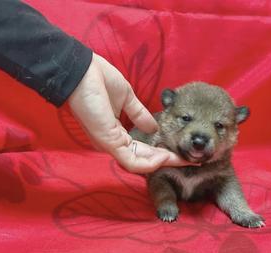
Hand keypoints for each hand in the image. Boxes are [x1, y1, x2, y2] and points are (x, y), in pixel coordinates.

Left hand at [68, 53, 193, 172]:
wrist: (82, 71)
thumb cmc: (99, 79)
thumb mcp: (127, 98)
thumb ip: (140, 115)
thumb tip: (155, 127)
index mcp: (115, 133)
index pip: (141, 149)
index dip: (161, 152)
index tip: (180, 151)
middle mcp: (113, 143)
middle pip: (143, 159)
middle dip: (166, 160)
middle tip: (188, 159)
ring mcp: (110, 144)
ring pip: (140, 163)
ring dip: (162, 162)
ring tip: (182, 159)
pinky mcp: (109, 142)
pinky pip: (132, 160)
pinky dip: (149, 162)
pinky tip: (165, 157)